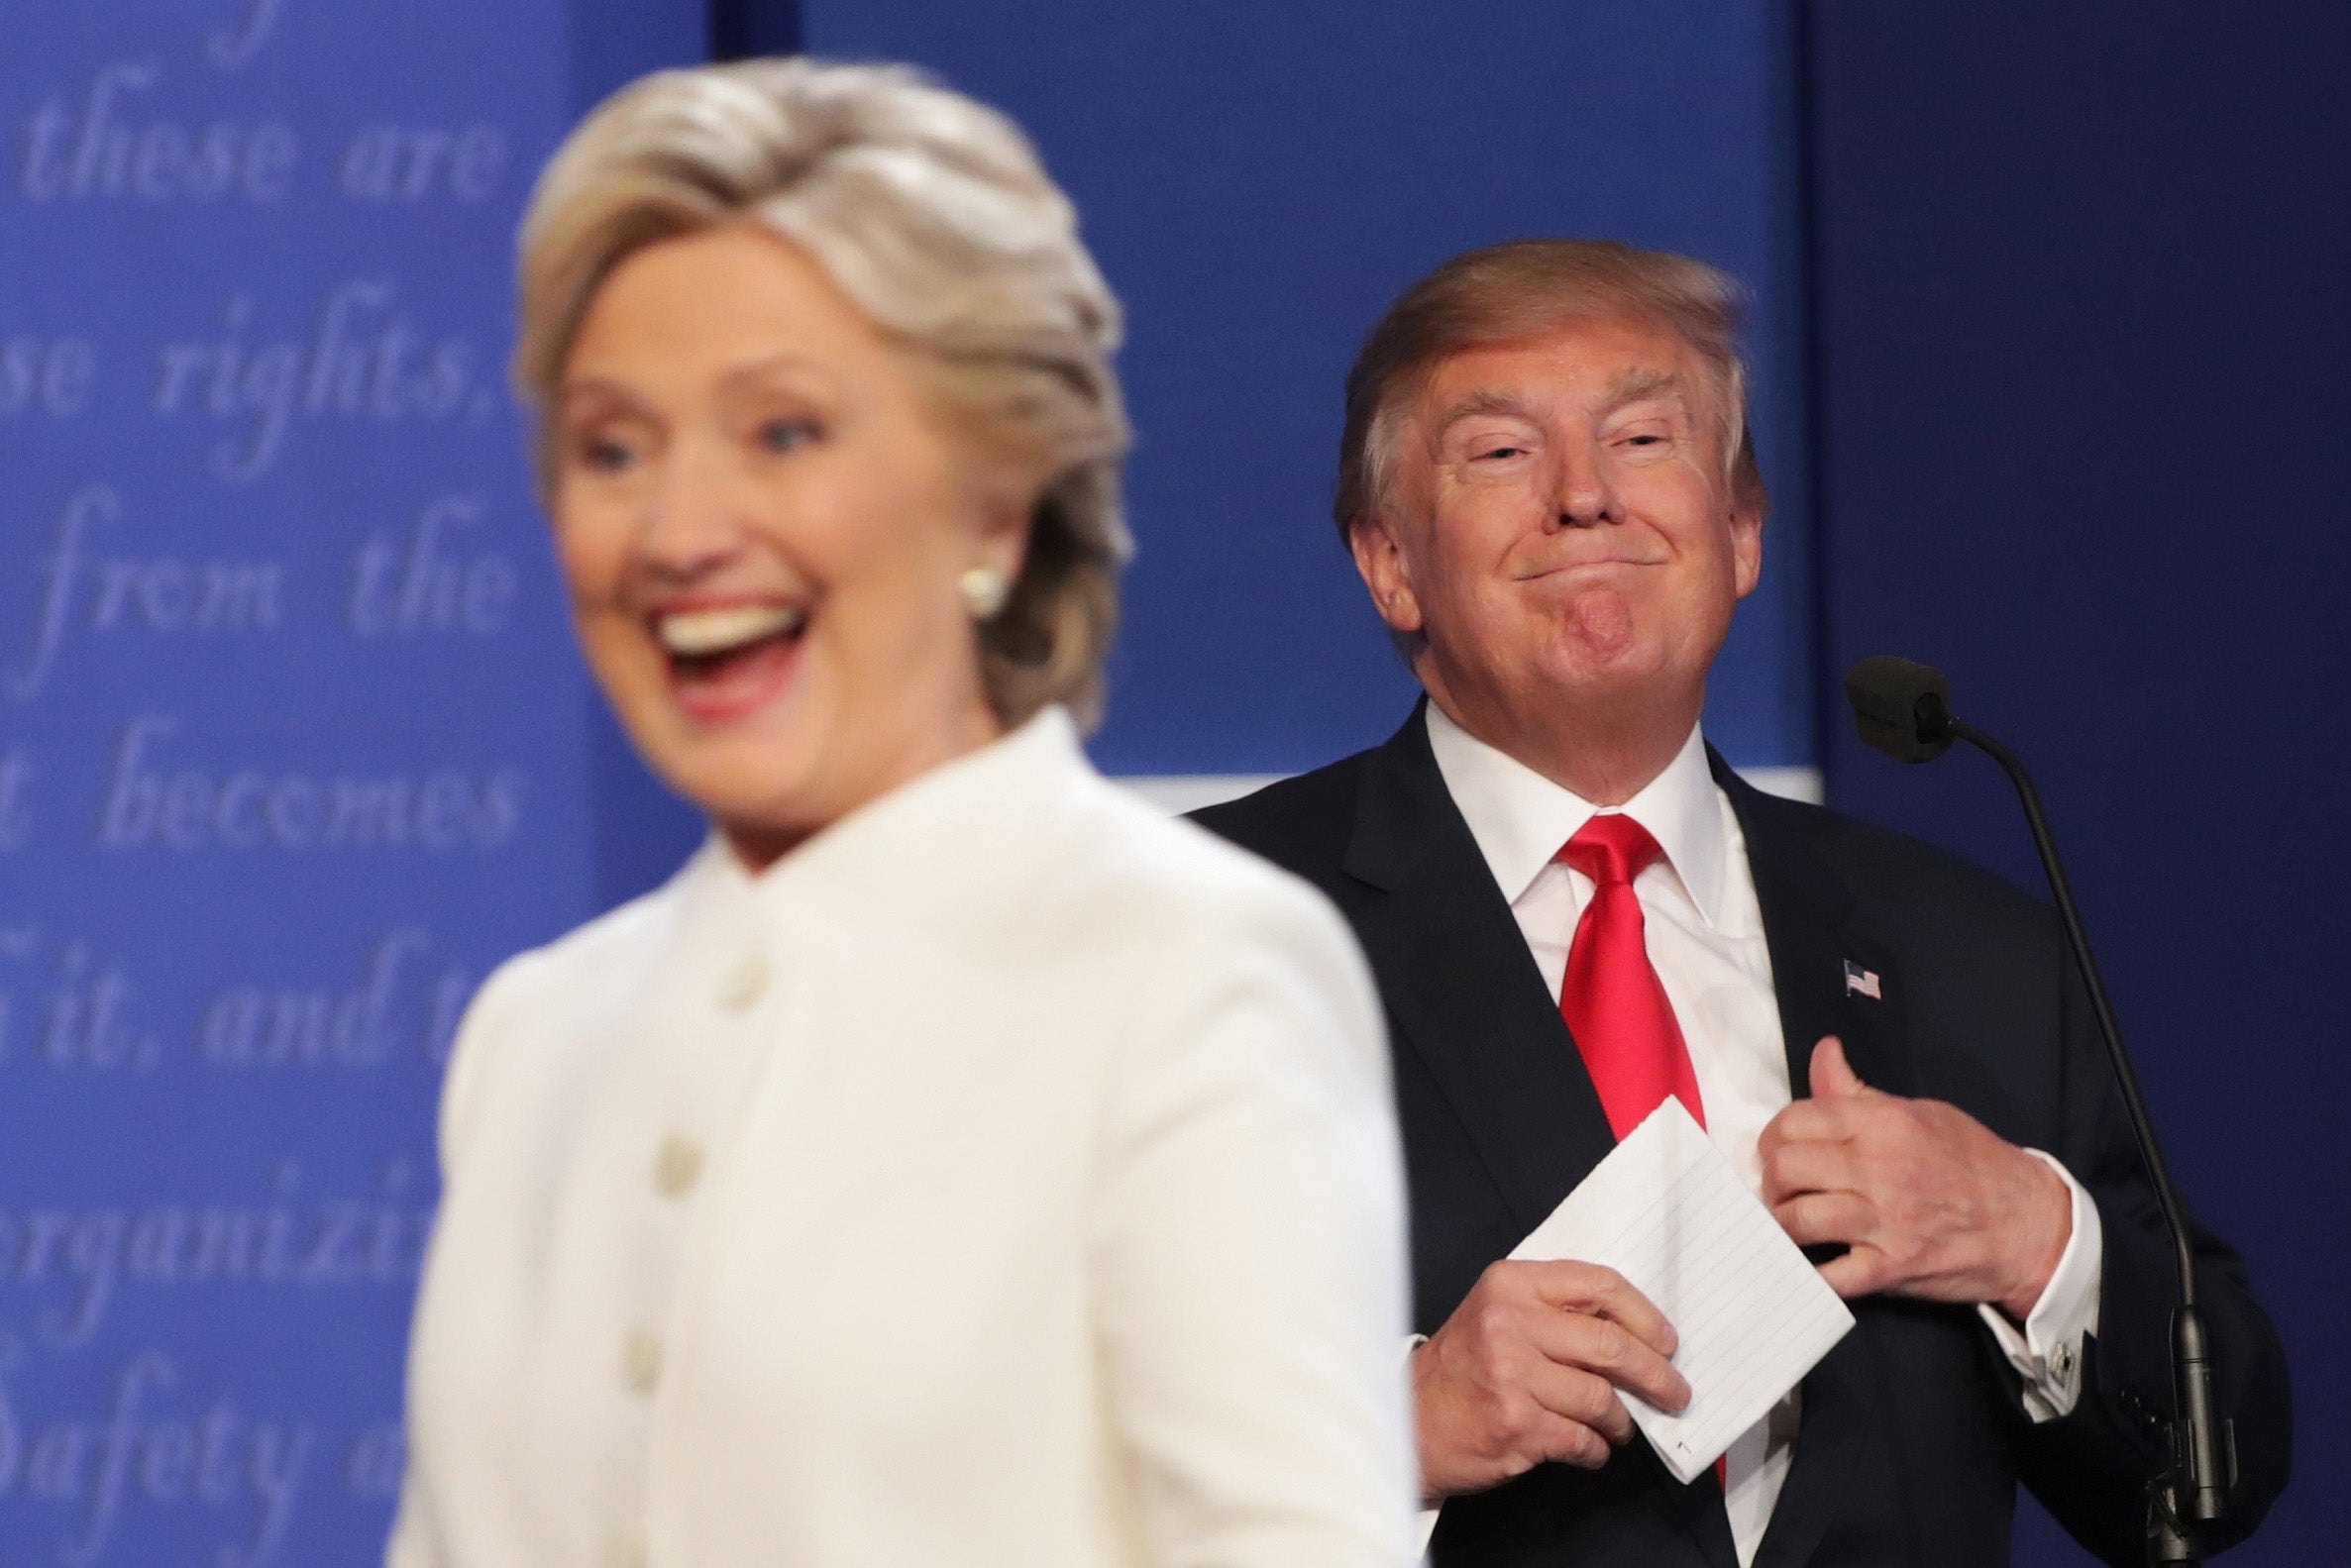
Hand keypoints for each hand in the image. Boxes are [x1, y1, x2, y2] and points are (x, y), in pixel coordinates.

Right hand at [1411, 1259, 1689, 1501]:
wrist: (1410, 1419)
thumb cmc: (1462, 1368)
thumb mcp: (1499, 1314)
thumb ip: (1556, 1312)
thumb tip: (1638, 1337)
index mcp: (1511, 1284)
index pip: (1600, 1284)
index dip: (1645, 1316)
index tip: (1666, 1342)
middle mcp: (1510, 1322)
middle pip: (1612, 1344)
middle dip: (1656, 1375)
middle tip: (1674, 1393)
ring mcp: (1512, 1375)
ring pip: (1603, 1398)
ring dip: (1623, 1420)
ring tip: (1620, 1427)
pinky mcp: (1516, 1424)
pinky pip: (1583, 1439)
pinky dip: (1597, 1449)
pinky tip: (1589, 1447)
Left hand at [1760, 1036, 2071, 1319]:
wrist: (2030, 1223)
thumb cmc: (1974, 1163)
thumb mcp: (1921, 1112)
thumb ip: (1859, 1092)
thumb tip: (1823, 1052)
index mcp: (1884, 1123)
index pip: (1795, 1120)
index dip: (1774, 1137)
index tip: (1777, 1151)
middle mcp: (1880, 1168)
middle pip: (1785, 1168)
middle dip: (1771, 1180)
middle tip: (1781, 1189)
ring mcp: (1885, 1220)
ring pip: (1796, 1219)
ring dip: (1782, 1223)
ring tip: (1791, 1222)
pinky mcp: (1892, 1267)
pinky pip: (1830, 1276)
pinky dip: (1810, 1275)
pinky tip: (1810, 1264)